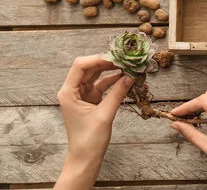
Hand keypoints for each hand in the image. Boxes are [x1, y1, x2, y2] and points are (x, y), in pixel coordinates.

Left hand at [55, 55, 133, 189]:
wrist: (85, 158)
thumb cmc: (89, 140)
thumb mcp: (104, 115)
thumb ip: (117, 93)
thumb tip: (130, 76)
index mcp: (69, 92)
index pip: (80, 66)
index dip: (98, 58)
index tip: (116, 56)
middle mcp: (73, 91)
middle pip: (89, 67)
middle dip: (107, 62)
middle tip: (125, 59)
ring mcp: (82, 95)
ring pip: (96, 75)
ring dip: (111, 70)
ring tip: (128, 66)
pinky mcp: (91, 100)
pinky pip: (102, 85)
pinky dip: (113, 81)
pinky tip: (125, 78)